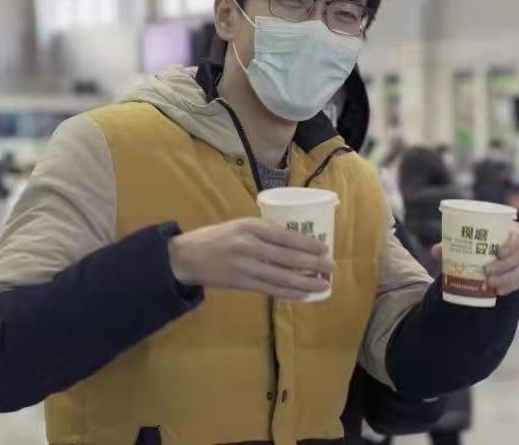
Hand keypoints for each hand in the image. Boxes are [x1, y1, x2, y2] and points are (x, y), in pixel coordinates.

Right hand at [168, 218, 332, 299]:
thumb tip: (294, 242)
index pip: (286, 236)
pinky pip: (271, 289)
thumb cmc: (215, 238)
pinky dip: (289, 292)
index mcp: (251, 227)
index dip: (307, 244)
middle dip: (313, 264)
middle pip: (288, 258)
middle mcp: (250, 246)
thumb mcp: (239, 225)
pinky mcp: (242, 284)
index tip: (325, 248)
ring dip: (306, 282)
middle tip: (331, 268)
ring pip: (282, 277)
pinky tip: (303, 294)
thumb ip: (263, 232)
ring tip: (323, 284)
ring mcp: (246, 267)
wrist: (187, 257)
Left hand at [431, 222, 518, 295]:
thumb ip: (449, 245)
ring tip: (489, 283)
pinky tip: (498, 291)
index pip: (517, 233)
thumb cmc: (473, 244)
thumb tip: (436, 250)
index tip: (498, 251)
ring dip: (505, 277)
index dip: (511, 243)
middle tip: (487, 271)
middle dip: (504, 264)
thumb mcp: (461, 243)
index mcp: (507, 229)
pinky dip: (509, 286)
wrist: (481, 257)